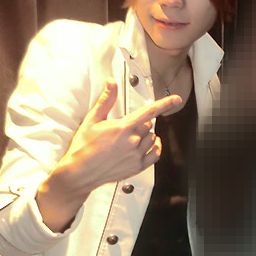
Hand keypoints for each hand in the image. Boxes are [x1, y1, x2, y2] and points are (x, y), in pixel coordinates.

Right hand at [58, 78, 180, 185]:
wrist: (79, 172)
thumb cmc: (83, 147)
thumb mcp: (92, 120)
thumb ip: (106, 100)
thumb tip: (111, 83)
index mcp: (123, 128)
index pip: (149, 112)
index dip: (165, 104)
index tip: (176, 99)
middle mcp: (132, 141)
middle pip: (148, 125)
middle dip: (139, 123)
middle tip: (124, 128)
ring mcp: (136, 155)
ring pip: (152, 138)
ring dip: (146, 135)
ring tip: (130, 138)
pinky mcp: (137, 167)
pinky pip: (155, 154)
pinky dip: (155, 148)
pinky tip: (150, 145)